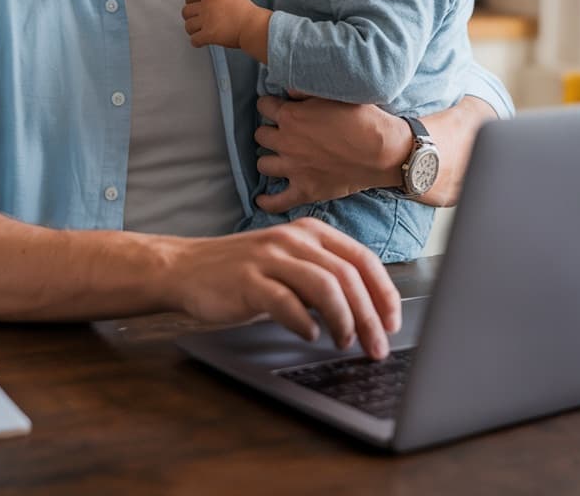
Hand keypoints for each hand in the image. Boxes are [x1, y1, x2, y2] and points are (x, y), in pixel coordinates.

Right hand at [163, 218, 400, 359]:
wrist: (187, 268)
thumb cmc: (244, 271)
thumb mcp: (289, 262)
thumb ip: (323, 275)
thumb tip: (367, 310)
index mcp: (310, 231)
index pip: (361, 258)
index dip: (383, 292)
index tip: (392, 322)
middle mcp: (293, 239)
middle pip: (347, 276)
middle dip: (369, 316)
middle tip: (377, 347)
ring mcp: (270, 258)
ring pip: (324, 287)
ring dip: (343, 321)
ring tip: (345, 342)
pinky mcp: (248, 281)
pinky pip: (286, 302)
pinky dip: (304, 323)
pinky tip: (309, 335)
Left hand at [182, 0, 270, 60]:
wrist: (254, 25)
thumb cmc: (246, 12)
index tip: (192, 3)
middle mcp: (208, 4)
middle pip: (186, 10)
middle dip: (189, 16)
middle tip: (196, 20)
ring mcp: (207, 19)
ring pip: (188, 25)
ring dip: (192, 30)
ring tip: (199, 32)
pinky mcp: (208, 34)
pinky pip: (194, 40)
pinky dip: (197, 42)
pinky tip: (202, 42)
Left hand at [254, 94, 495, 210]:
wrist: (384, 151)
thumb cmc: (363, 118)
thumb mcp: (335, 93)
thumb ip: (307, 90)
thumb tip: (289, 90)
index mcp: (291, 116)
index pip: (264, 106)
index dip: (270, 104)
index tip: (277, 106)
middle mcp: (286, 142)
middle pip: (261, 136)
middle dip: (270, 131)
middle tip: (282, 131)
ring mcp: (294, 169)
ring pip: (263, 165)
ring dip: (270, 158)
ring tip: (278, 156)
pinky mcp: (306, 190)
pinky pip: (277, 201)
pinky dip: (267, 201)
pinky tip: (261, 198)